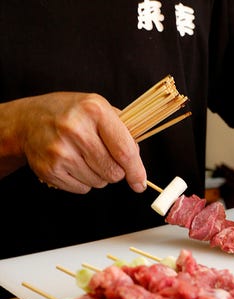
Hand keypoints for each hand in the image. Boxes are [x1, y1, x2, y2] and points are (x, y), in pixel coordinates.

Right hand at [9, 92, 146, 192]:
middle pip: (113, 171)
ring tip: (86, 157)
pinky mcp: (49, 169)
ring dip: (99, 175)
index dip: (136, 171)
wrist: (29, 121)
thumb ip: (124, 132)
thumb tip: (137, 164)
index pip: (124, 151)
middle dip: (117, 171)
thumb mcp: (100, 109)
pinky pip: (82, 189)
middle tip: (106, 158)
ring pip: (99, 183)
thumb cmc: (72, 115)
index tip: (140, 182)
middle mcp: (76, 130)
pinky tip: (74, 163)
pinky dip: (83, 181)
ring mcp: (60, 151)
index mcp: (94, 110)